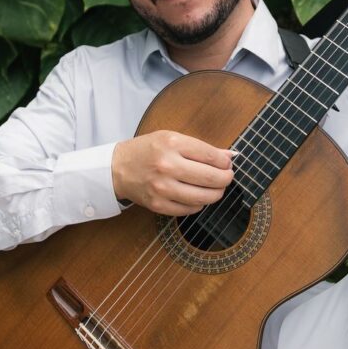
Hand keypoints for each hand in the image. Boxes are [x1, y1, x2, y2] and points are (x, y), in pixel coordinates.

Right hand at [112, 131, 234, 215]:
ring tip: (215, 189)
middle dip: (225, 179)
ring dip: (216, 194)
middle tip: (227, 177)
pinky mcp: (158, 205)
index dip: (225, 162)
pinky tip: (197, 197)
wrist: (117, 168)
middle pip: (211, 178)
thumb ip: (201, 148)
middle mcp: (167, 166)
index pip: (211, 156)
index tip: (227, 164)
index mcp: (172, 144)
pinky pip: (189, 209)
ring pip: (203, 197)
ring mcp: (162, 188)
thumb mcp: (172, 139)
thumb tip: (230, 157)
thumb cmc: (147, 151)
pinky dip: (198, 204)